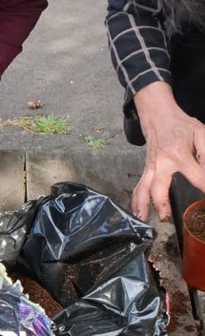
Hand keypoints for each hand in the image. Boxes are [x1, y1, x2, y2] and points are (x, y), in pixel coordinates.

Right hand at [131, 83, 204, 220]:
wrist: (158, 116)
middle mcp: (162, 163)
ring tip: (143, 219)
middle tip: (166, 218)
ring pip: (144, 189)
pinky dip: (136, 200)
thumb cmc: (181, 125)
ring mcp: (151, 167)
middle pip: (159, 188)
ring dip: (142, 205)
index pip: (196, 177)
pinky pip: (139, 186)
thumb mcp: (200, 133)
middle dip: (162, 204)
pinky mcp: (146, 170)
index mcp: (179, 154)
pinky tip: (137, 212)